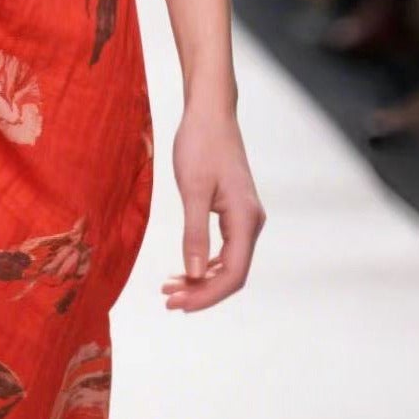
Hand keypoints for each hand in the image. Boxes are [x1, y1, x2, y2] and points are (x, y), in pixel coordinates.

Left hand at [162, 104, 265, 311]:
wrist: (210, 114)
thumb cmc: (200, 145)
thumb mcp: (193, 190)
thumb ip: (195, 234)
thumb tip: (196, 275)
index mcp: (246, 219)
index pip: (233, 274)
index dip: (207, 296)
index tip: (177, 304)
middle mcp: (251, 222)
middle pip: (232, 274)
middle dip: (201, 292)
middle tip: (167, 300)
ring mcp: (245, 218)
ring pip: (228, 264)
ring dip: (201, 280)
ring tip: (169, 289)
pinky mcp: (234, 212)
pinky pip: (224, 250)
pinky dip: (204, 263)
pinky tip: (183, 270)